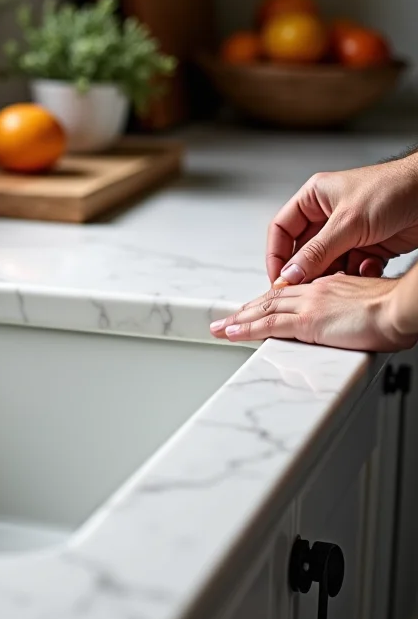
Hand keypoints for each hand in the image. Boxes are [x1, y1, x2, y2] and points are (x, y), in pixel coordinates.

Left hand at [210, 275, 416, 351]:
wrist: (403, 308)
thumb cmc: (398, 307)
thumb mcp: (372, 303)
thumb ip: (354, 307)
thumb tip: (353, 317)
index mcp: (330, 285)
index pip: (291, 293)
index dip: (270, 300)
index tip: (256, 306)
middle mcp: (314, 291)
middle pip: (271, 299)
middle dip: (247, 309)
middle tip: (228, 317)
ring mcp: (309, 305)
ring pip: (263, 310)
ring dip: (238, 320)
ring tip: (219, 327)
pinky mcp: (308, 321)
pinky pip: (268, 325)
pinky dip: (246, 329)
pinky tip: (230, 333)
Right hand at [267, 156, 417, 285]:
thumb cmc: (395, 189)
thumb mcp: (348, 222)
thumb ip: (317, 252)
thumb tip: (291, 274)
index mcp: (314, 198)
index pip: (282, 229)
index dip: (276, 255)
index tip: (278, 279)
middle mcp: (329, 215)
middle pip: (304, 250)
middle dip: (307, 270)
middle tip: (305, 289)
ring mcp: (349, 231)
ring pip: (328, 263)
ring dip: (335, 274)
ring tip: (341, 281)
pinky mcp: (369, 245)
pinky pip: (352, 267)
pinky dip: (358, 273)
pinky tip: (368, 268)